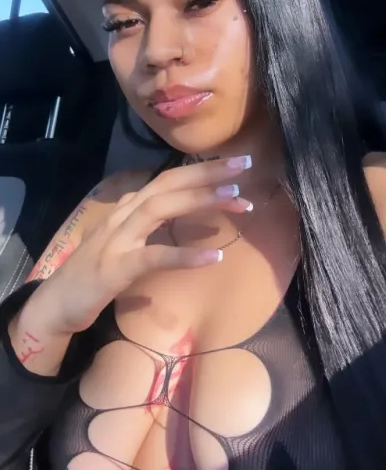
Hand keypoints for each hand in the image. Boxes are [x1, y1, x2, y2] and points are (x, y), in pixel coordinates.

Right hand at [30, 156, 251, 335]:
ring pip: (161, 207)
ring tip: (236, 199)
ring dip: (200, 200)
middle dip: (207, 172)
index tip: (236, 168)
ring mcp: (117, 239)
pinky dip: (185, 255)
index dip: (201, 170)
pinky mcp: (115, 268)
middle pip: (168, 183)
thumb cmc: (93, 274)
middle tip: (244, 167)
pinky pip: (154, 257)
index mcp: (128, 209)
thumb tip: (179, 206)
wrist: (54, 306)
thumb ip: (148, 222)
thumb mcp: (124, 240)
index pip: (168, 179)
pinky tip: (214, 257)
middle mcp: (123, 215)